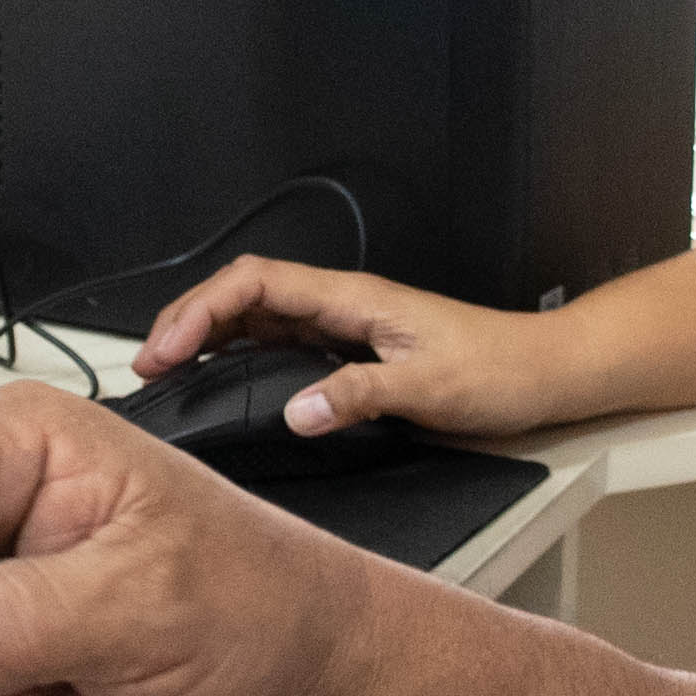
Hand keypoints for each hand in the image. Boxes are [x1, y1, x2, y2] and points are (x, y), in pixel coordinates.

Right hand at [132, 257, 599, 439]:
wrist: (545, 373)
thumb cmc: (501, 369)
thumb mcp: (432, 386)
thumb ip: (361, 396)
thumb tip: (296, 410)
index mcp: (354, 299)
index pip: (257, 284)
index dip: (203, 309)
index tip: (169, 348)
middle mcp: (343, 306)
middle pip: (244, 295)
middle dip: (188, 321)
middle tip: (149, 365)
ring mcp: (345, 328)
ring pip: (257, 319)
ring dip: (208, 338)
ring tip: (169, 372)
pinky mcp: (352, 353)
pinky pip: (281, 344)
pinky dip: (240, 356)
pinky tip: (223, 381)